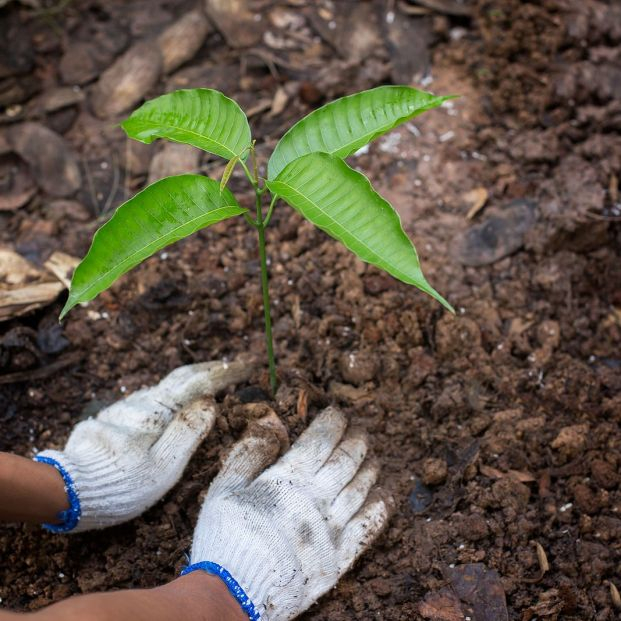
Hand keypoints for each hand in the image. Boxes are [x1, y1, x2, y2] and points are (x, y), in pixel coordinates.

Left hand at [35, 359, 250, 531]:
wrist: (69, 489)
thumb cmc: (122, 483)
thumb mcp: (164, 465)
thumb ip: (188, 431)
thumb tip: (210, 402)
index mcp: (159, 410)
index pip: (199, 382)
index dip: (226, 372)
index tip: (248, 365)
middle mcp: (142, 401)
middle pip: (181, 377)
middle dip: (209, 370)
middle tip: (233, 367)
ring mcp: (125, 408)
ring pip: (163, 389)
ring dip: (188, 383)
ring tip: (207, 383)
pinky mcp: (111, 419)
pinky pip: (147, 402)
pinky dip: (168, 398)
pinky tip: (170, 407)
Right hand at [186, 407, 388, 620]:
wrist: (233, 593)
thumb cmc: (225, 537)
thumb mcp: (224, 489)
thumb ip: (247, 454)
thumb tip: (268, 425)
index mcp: (288, 479)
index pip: (320, 440)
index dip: (333, 422)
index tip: (337, 413)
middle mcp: (315, 499)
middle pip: (346, 459)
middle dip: (356, 439)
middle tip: (359, 430)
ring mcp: (331, 528)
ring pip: (361, 487)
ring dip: (369, 466)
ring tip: (371, 456)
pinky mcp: (339, 558)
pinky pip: (369, 527)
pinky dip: (380, 506)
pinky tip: (385, 493)